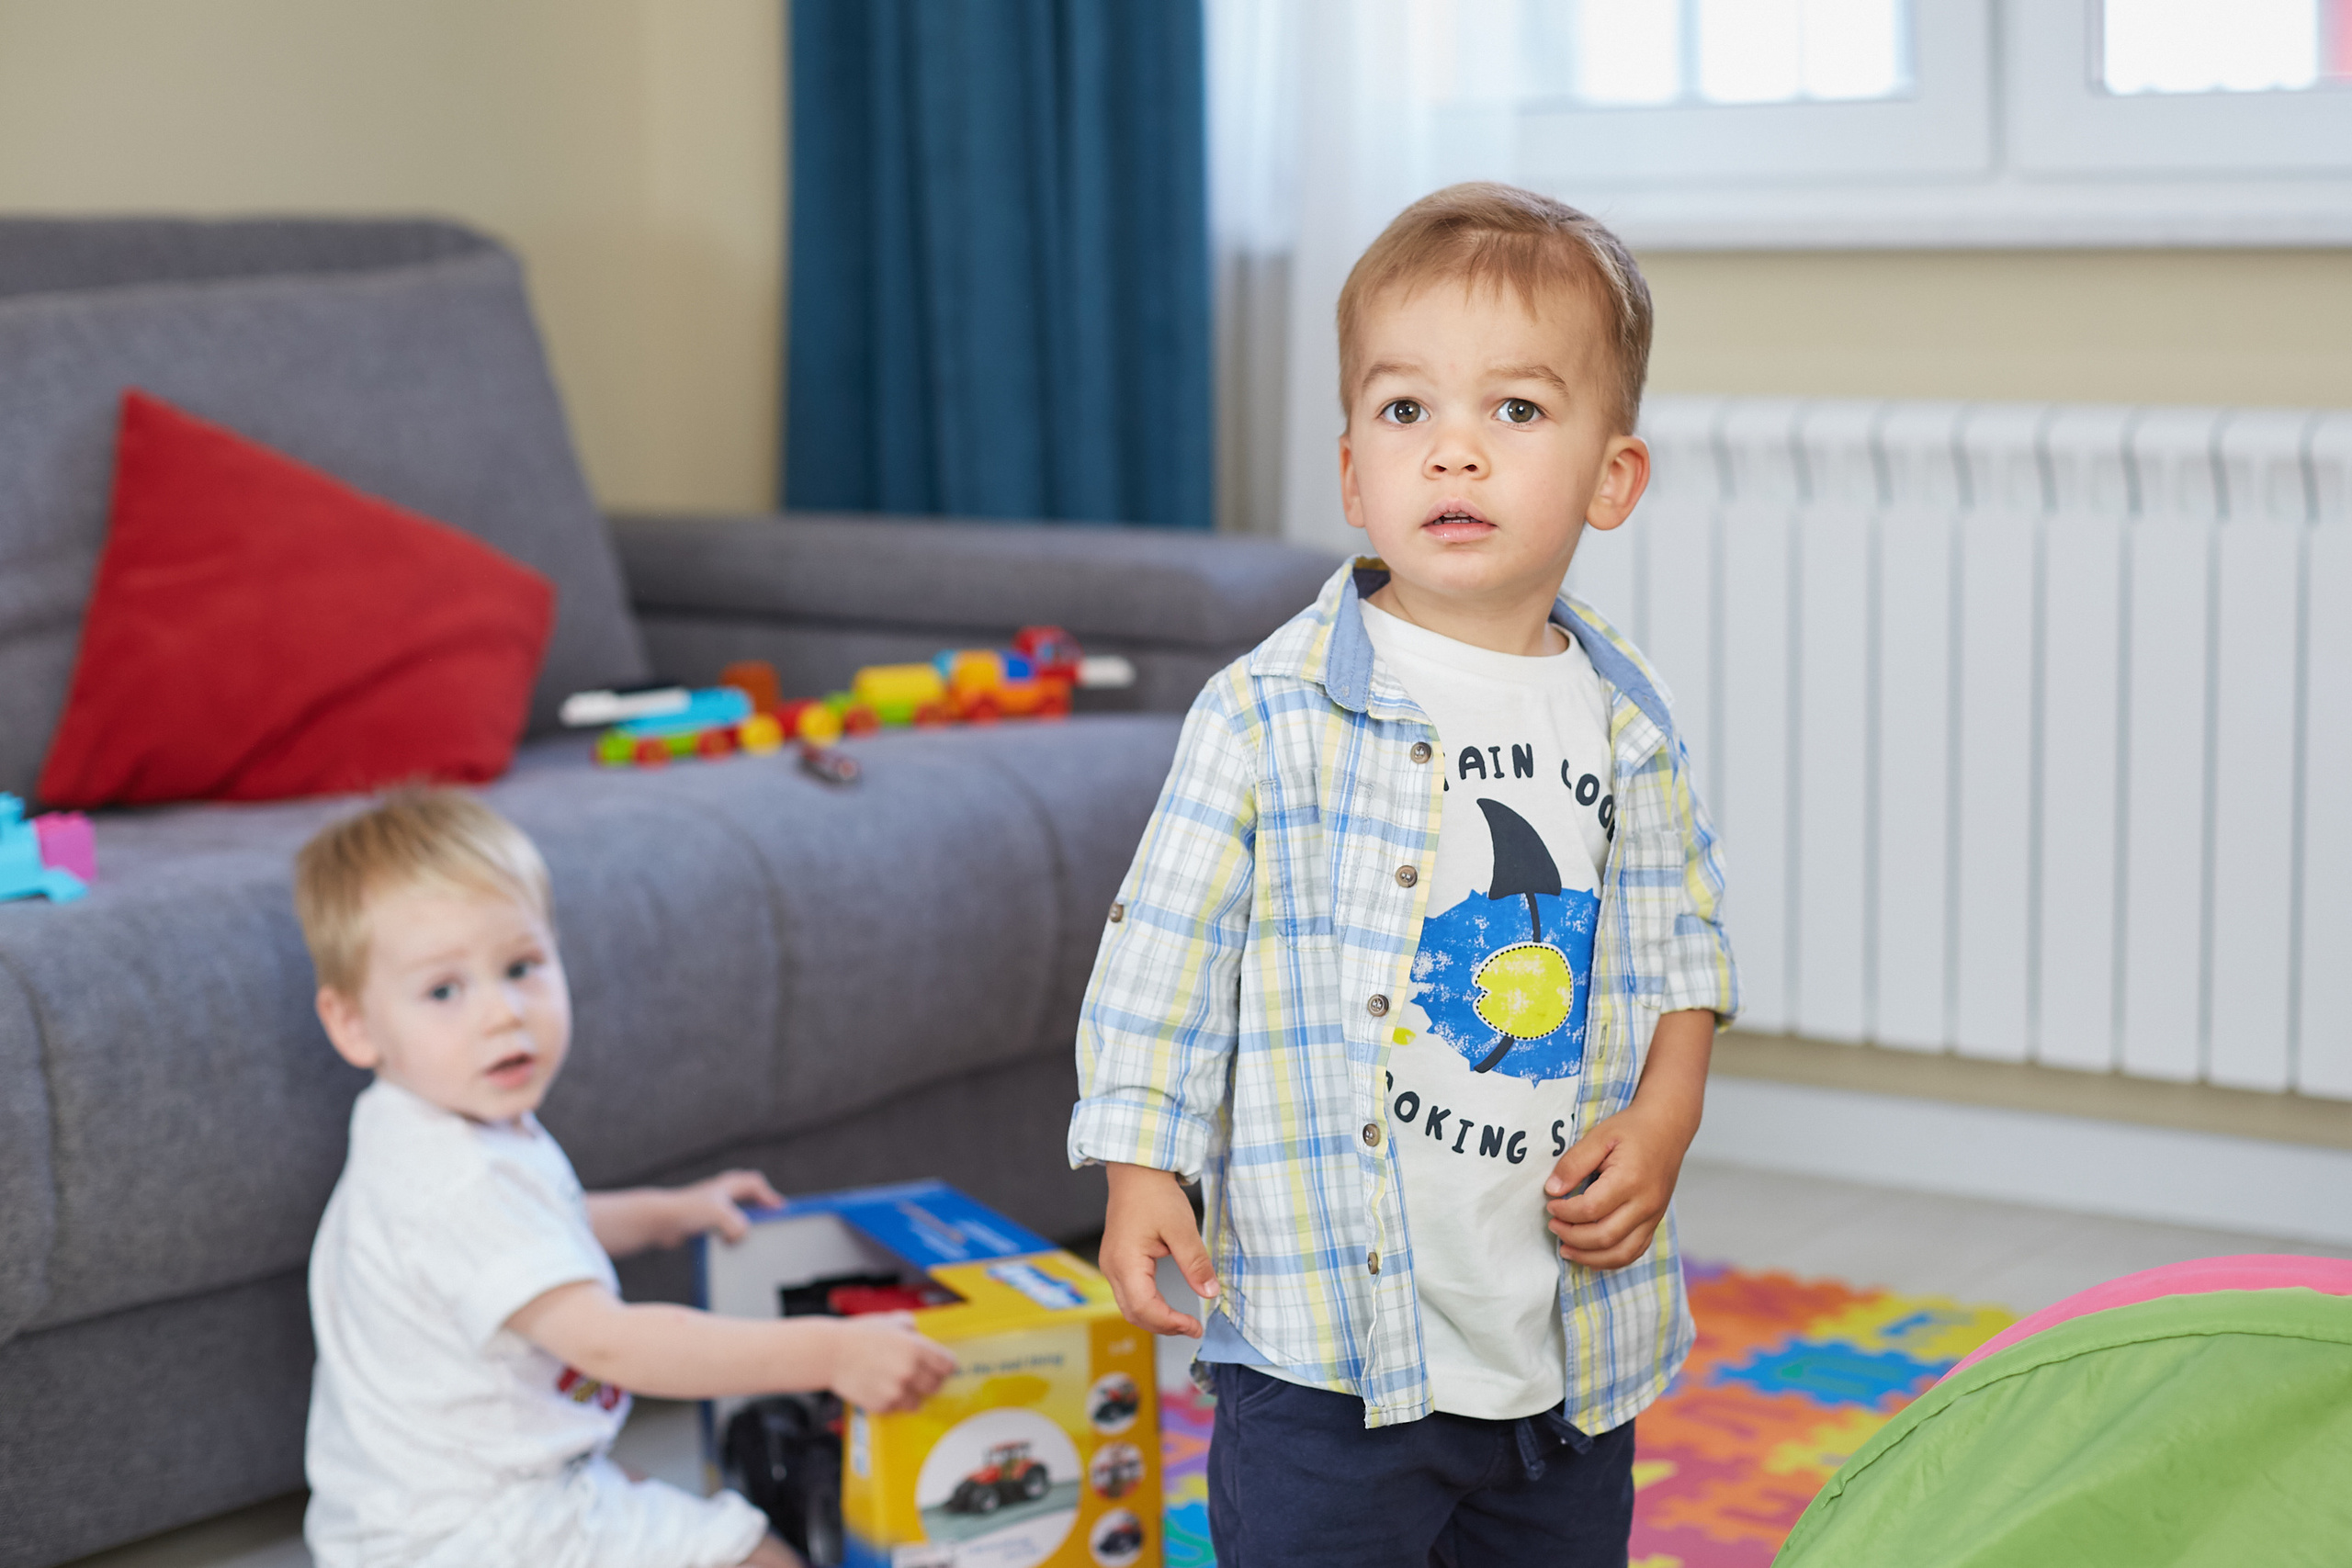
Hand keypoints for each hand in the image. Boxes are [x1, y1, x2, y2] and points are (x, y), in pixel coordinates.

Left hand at [672, 1170, 782, 1245]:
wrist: (659, 1220)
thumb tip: (742, 1237)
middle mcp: (719, 1193)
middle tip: (769, 1218)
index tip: (779, 1209)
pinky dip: (729, 1235)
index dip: (769, 1195)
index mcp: (727, 1185)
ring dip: (743, 1222)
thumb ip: (737, 1226)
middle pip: (746, 1193)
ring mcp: (709, 1207)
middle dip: (759, 1205)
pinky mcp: (701, 1222)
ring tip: (751, 1236)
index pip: (754, 1183)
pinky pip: (721, 1227)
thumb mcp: (720, 1215)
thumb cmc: (687, 1210)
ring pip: (734, 1212)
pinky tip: (728, 1246)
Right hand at [825, 1314, 958, 1412]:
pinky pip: (897, 1409)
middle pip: (936, 1386)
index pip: (948, 1366)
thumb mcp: (890, 1321)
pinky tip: (880, 1389)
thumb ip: (910, 1326)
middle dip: (928, 1381)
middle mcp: (910, 1371)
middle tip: (916, 1375)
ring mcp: (897, 1391)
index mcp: (916, 1348)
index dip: (943, 1366)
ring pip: (918, 1401)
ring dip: (911, 1395)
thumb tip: (919, 1332)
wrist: (831, 1353)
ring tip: (896, 1383)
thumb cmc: (859, 1334)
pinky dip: (892, 1402)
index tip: (939, 1367)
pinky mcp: (882, 1406)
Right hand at [1100, 1164, 1218, 1336]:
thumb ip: (1195, 1264)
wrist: (1136, 1171)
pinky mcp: (1116, 1261)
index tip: (1195, 1326)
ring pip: (1129, 1307)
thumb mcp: (1182, 1228)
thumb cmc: (1155, 1195)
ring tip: (1182, 1320)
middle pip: (1134, 1314)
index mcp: (1125, 1262)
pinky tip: (1166, 1305)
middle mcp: (1112, 1268)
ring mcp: (1111, 1265)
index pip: (1145, 1308)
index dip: (1170, 1323)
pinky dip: (1148, 1306)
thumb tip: (1210, 1293)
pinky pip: (1129, 1294)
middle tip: (1192, 1327)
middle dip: (1163, 1326)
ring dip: (1155, 1318)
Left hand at [1543, 1098, 1696, 1269]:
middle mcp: (1645, 1203)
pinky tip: (1590, 1254)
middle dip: (1572, 1236)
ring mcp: (1653, 1216)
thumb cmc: (1632, 1130)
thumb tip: (1552, 1190)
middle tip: (1553, 1226)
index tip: (1550, 1205)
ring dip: (1589, 1257)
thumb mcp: (1599, 1136)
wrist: (1668, 1128)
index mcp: (1629, 1180)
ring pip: (1621, 1253)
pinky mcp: (1655, 1222)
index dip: (1565, 1212)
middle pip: (1604, 1237)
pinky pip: (1634, 1252)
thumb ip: (1574, 1163)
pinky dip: (1610, 1259)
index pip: (1590, 1209)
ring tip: (1566, 1249)